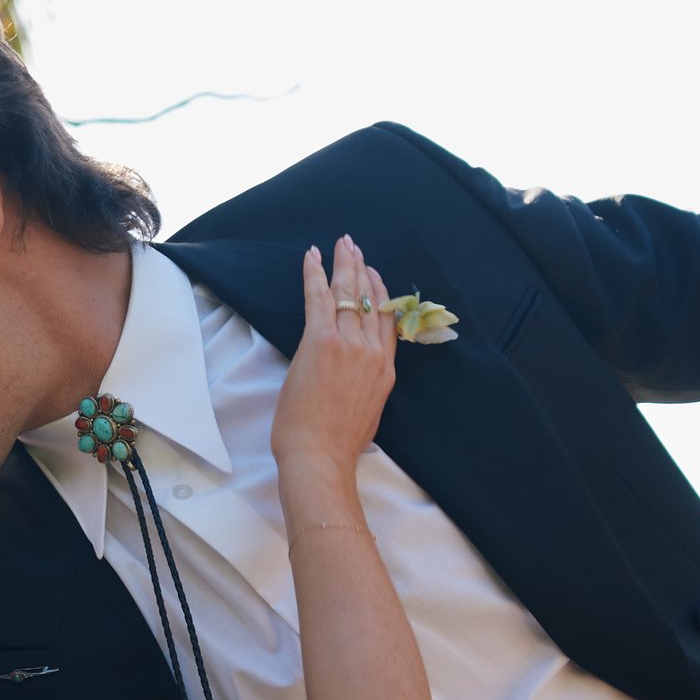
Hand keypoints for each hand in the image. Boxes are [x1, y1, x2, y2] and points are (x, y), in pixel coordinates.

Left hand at [272, 237, 400, 487]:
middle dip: (362, 269)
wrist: (320, 456)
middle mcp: (371, 352)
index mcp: (384, 370)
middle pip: (369, 300)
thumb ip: (366, 386)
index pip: (386, 321)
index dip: (380, 294)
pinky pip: (318, 297)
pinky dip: (315, 274)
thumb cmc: (337, 445)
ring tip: (341, 244)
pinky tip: (312, 256)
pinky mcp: (321, 342)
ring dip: (343, 264)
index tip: (374, 276)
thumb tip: (355, 378)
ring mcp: (348, 344)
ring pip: (347, 293)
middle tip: (355, 248)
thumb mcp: (367, 412)